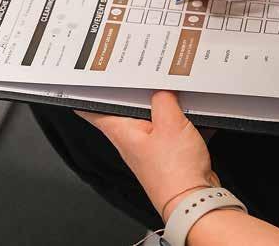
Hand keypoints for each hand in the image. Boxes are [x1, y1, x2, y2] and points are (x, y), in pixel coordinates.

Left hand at [76, 91, 218, 219]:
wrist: (195, 203)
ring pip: (152, 119)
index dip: (86, 98)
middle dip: (133, 93)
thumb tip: (161, 89)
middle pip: (126, 111)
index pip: (94, 112)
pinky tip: (195, 116)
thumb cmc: (174, 172)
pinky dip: (182, 123)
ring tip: (171, 91)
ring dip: (162, 107)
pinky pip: (173, 131)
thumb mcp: (170, 123)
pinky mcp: (168, 156)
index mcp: (122, 132)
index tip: (83, 86)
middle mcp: (131, 141)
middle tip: (137, 76)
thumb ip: (163, 99)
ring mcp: (150, 149)